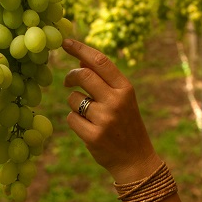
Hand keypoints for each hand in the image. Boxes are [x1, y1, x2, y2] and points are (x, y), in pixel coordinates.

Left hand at [62, 39, 161, 183]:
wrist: (136, 160)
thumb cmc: (126, 124)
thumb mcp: (122, 99)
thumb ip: (104, 80)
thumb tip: (82, 59)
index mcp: (125, 88)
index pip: (100, 61)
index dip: (80, 49)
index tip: (65, 41)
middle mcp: (116, 101)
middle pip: (83, 75)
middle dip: (70, 76)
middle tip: (68, 82)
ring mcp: (105, 119)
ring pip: (73, 99)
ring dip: (75, 105)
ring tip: (90, 116)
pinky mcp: (94, 136)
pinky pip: (71, 118)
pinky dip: (75, 121)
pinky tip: (88, 129)